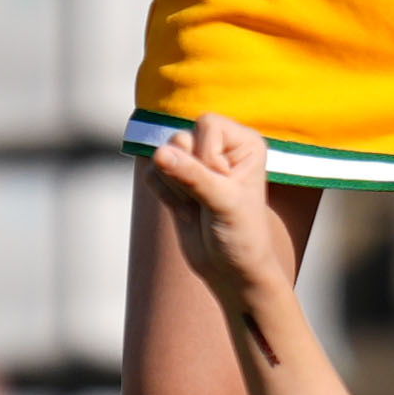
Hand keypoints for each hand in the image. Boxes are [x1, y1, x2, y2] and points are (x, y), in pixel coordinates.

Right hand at [133, 112, 299, 314]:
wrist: (230, 270)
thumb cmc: (241, 235)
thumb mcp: (223, 202)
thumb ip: (192, 176)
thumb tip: (159, 153)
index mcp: (243, 141)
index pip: (207, 124)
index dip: (208, 156)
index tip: (224, 185)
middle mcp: (219, 146)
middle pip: (180, 136)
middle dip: (189, 173)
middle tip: (209, 199)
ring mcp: (194, 162)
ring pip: (162, 154)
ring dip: (176, 186)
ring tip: (199, 206)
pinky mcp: (174, 179)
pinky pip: (150, 173)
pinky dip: (164, 195)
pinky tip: (186, 210)